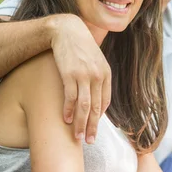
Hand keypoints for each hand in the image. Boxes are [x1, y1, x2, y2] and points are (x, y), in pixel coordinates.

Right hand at [49, 14, 111, 142]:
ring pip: (84, 106)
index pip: (105, 102)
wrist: (67, 30)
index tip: (93, 128)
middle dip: (92, 127)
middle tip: (88, 141)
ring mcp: (84, 75)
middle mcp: (98, 76)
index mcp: (106, 74)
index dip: (98, 117)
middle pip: (96, 107)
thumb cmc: (80, 48)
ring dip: (80, 124)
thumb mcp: (94, 61)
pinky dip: (69, 110)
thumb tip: (94, 97)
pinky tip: (66, 120)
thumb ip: (97, 78)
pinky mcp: (70, 73)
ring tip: (77, 137)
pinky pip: (70, 97)